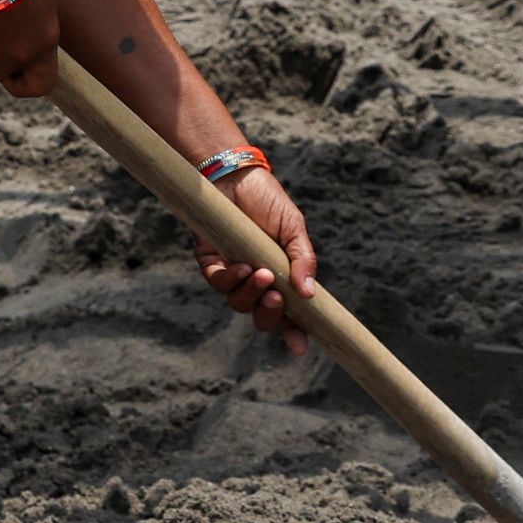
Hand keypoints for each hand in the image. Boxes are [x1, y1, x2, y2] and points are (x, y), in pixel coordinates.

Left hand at [194, 152, 317, 339]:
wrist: (234, 175)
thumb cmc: (267, 200)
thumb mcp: (294, 228)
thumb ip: (304, 260)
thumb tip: (311, 294)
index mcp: (282, 277)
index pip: (291, 313)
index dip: (295, 333)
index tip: (300, 348)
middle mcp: (257, 281)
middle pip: (263, 317)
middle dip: (271, 316)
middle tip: (276, 298)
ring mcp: (234, 274)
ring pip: (240, 304)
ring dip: (251, 295)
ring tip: (261, 274)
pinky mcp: (211, 263)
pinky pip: (219, 284)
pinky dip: (231, 280)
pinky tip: (241, 266)